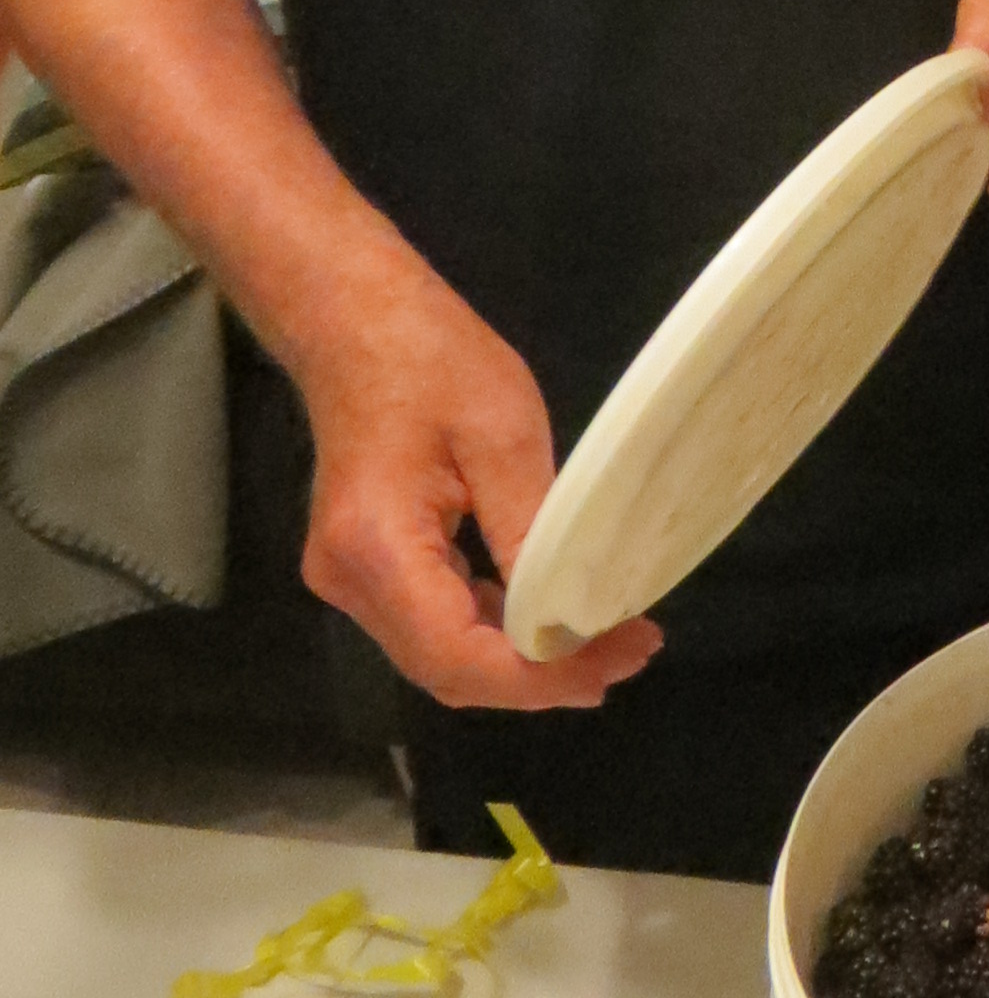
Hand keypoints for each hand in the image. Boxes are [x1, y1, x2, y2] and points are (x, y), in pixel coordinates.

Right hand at [295, 261, 660, 711]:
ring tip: (606, 642)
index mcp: (376, 549)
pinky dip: (493, 629)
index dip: (541, 677)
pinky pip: (433, 621)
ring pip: (441, 655)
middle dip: (540, 678)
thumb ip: (533, 530)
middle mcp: (349, 582)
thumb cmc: (430, 359)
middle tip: (629, 653)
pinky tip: (550, 615)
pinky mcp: (367, 567)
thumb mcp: (502, 433)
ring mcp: (350, 579)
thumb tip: (574, 612)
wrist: (354, 319)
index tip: (620, 658)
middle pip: (447, 670)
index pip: (458, 656)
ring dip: (521, 661)